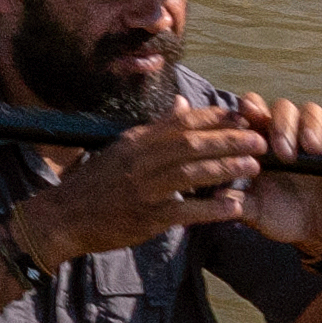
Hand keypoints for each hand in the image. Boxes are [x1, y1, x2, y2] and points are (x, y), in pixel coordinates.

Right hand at [13, 114, 262, 262]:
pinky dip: (211, 208)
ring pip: (191, 173)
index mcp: (135, 141)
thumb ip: (154, 128)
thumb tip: (182, 104)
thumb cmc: (93, 184)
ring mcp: (142, 189)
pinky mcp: (146, 217)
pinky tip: (235, 207)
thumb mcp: (120, 148)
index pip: (181, 122)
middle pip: (191, 144)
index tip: (242, 116)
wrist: (62, 218)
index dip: (215, 118)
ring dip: (226, 168)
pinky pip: (185, 210)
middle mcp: (139, 160)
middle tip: (258, 139)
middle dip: (228, 140)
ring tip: (254, 166)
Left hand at [211, 97, 321, 254]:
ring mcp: (315, 138)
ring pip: (312, 112)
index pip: (254, 113)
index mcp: (261, 144)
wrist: (317, 232)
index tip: (247, 112)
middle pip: (282, 108)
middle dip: (282, 125)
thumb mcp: (257, 212)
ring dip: (310, 126)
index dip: (250, 108)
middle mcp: (288, 135)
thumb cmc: (282, 216)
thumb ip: (238, 202)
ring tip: (311, 149)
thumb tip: (217, 195)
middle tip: (284, 153)